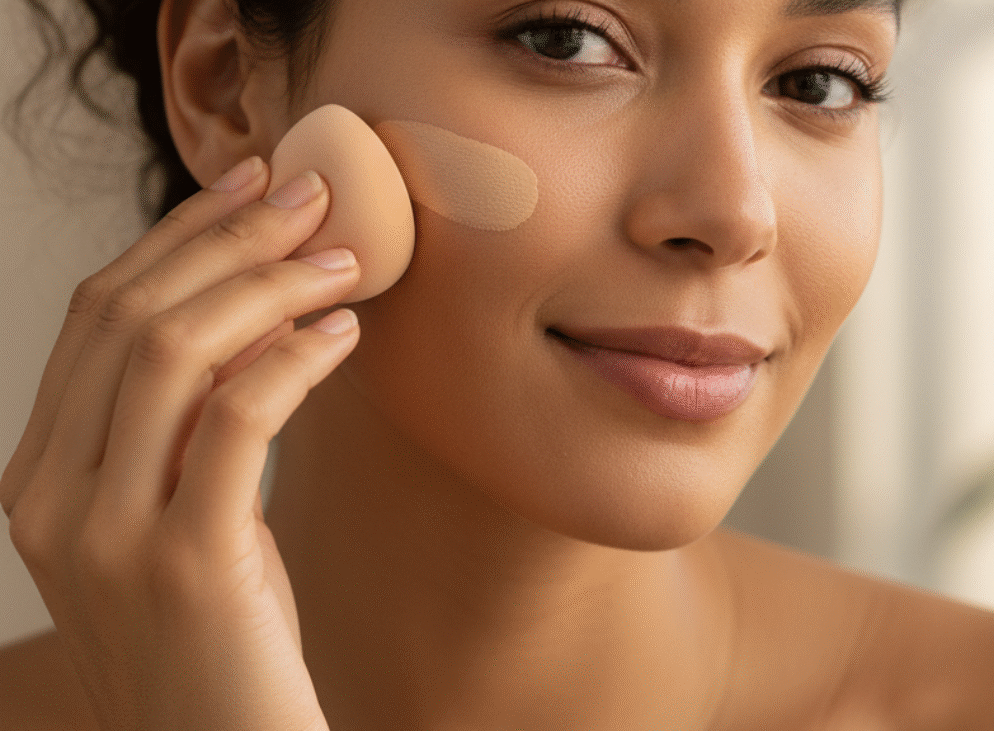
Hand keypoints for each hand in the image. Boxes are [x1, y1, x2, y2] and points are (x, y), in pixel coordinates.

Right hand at [1, 157, 358, 730]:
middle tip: (312, 196)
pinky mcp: (185, 563)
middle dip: (226, 236)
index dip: (176, 237)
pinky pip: (236, 418)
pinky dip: (294, 357)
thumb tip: (257, 311)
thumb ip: (191, 431)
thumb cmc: (224, 643)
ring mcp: (107, 534)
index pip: (95, 318)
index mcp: (40, 479)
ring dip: (268, 283)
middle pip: (128, 315)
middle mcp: (51, 499)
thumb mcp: (189, 522)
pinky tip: (345, 334)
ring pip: (174, 351)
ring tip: (345, 258)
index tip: (250, 185)